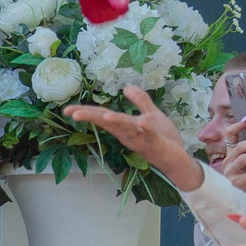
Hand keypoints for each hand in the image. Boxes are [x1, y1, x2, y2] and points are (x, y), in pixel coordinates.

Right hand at [61, 86, 203, 191]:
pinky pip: (149, 134)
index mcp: (124, 126)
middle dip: (91, 117)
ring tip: (104, 114)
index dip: (85, 112)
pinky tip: (142, 121)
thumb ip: (140, 101)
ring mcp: (140, 139)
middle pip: (107, 122)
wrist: (179, 158)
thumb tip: (125, 88)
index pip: (102, 117)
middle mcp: (127, 134)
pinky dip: (145, 128)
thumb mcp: (152, 115)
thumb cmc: (164, 138)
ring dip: (116, 122)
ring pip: (125, 128)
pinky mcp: (155, 143)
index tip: (67, 110)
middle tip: (72, 113)